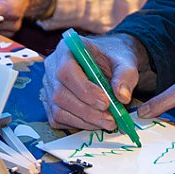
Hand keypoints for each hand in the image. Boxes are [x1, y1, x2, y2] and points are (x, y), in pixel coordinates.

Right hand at [40, 33, 154, 131]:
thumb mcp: (125, 60)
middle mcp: (52, 67)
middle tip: (111, 120)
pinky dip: (78, 124)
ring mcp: (49, 86)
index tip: (105, 103)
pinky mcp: (50, 103)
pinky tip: (96, 122)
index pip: (66, 71)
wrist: (110, 62)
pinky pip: (58, 119)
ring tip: (108, 122)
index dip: (84, 90)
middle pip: (60, 94)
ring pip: (58, 110)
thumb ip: (125, 75)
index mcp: (67, 48)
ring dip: (85, 121)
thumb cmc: (114, 57)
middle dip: (87, 111)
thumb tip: (122, 96)